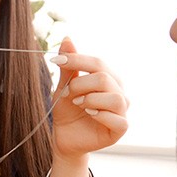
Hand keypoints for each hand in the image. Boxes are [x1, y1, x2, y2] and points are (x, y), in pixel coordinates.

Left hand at [49, 37, 128, 161]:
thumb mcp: (64, 87)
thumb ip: (68, 67)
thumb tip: (67, 38)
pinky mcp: (120, 129)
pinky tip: (89, 114)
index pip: (97, 63)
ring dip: (90, 99)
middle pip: (104, 78)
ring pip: (115, 97)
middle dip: (80, 84)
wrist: (64, 137)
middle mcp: (118, 92)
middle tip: (66, 94)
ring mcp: (121, 111)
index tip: (55, 61)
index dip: (76, 60)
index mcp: (107, 78)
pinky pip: (118, 119)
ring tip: (77, 104)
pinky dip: (101, 115)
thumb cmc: (67, 111)